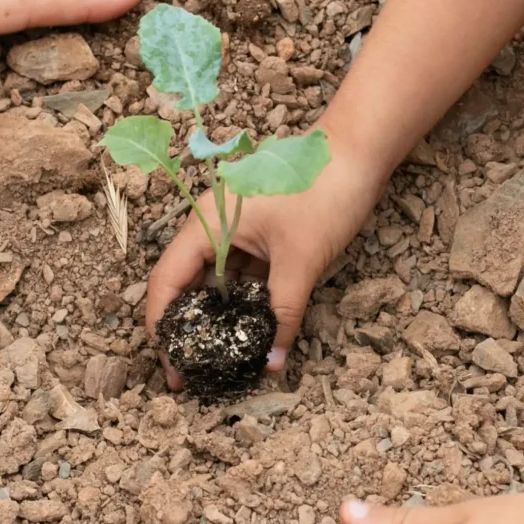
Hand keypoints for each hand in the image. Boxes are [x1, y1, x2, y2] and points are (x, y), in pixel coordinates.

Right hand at [142, 148, 383, 382]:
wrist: (360, 150)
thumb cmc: (323, 193)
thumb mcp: (301, 261)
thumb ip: (282, 314)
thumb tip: (271, 362)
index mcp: (207, 223)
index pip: (167, 281)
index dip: (162, 327)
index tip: (171, 366)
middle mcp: (214, 225)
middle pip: (187, 283)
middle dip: (188, 329)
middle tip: (191, 373)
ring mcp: (238, 229)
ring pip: (218, 281)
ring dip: (220, 318)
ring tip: (221, 359)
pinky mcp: (262, 234)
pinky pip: (243, 273)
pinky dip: (246, 302)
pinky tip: (252, 331)